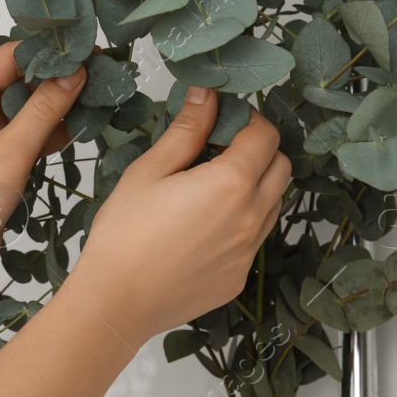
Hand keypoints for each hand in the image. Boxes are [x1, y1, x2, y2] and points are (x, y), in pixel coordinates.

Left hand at [0, 42, 86, 293]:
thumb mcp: (10, 151)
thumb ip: (45, 111)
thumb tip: (75, 73)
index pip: (8, 59)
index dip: (46, 53)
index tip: (86, 51)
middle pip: (19, 83)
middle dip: (56, 79)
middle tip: (99, 73)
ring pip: (26, 112)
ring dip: (57, 107)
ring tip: (97, 97)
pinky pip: (27, 138)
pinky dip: (51, 133)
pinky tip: (79, 128)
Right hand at [63, 87, 290, 346]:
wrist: (116, 302)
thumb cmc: (124, 233)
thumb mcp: (150, 170)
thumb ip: (187, 129)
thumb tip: (208, 93)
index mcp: (232, 184)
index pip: (266, 135)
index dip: (248, 120)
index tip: (223, 119)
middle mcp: (251, 217)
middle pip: (281, 167)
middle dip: (259, 150)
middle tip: (219, 149)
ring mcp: (249, 252)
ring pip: (272, 203)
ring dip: (254, 186)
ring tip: (209, 188)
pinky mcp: (239, 277)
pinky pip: (254, 239)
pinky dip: (242, 221)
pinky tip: (202, 226)